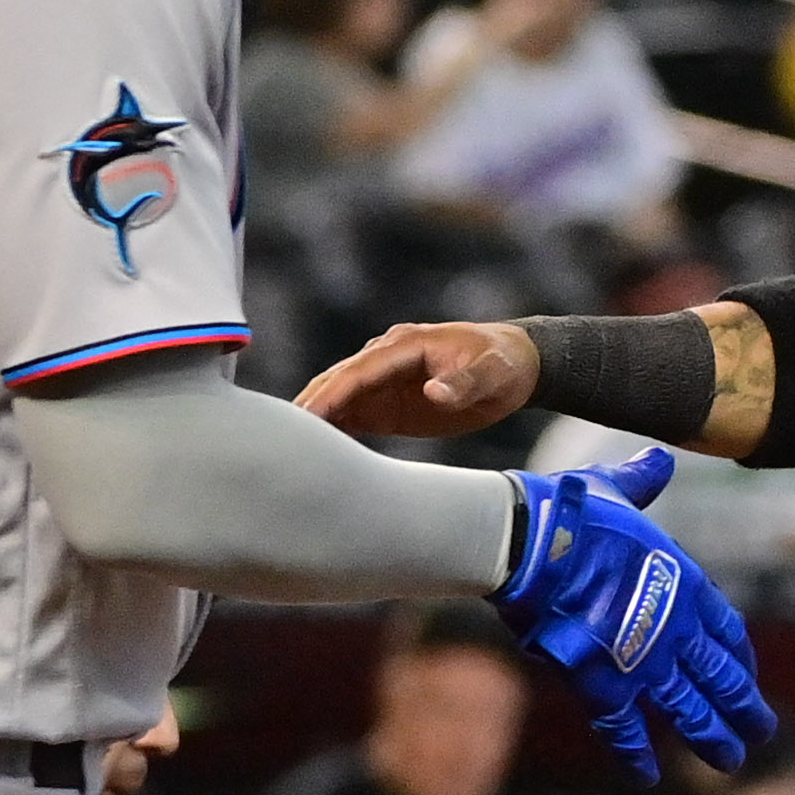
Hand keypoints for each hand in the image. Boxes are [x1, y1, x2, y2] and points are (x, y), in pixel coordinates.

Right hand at [300, 321, 537, 440]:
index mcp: (408, 345)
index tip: (310, 413)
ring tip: (282, 444)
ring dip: (315, 415)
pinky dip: (333, 426)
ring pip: (341, 396)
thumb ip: (464, 383)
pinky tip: (312, 449)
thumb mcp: (493, 373)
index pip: (363, 370)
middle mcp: (389, 359)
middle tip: (278, 432)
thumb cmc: (503, 364)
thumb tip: (434, 391)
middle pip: (341, 380)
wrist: (516, 366)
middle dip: (311, 403)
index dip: (336, 391)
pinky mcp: (390, 402)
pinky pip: (354, 412)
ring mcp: (386, 380)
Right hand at [497, 446, 773, 780]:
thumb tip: (658, 459)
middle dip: (741, 706)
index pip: (726, 629)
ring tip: (730, 760)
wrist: (534, 542)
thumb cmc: (573, 509)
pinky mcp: (603, 682)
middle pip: (718, 677)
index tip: (747, 674)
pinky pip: (622, 727)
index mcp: (684, 583)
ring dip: (710, 736)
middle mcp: (674, 628)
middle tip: (761, 732)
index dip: (738, 656)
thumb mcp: (617, 490)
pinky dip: (634, 753)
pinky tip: (648, 777)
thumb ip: (642, 482)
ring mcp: (642, 659)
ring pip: (687, 708)